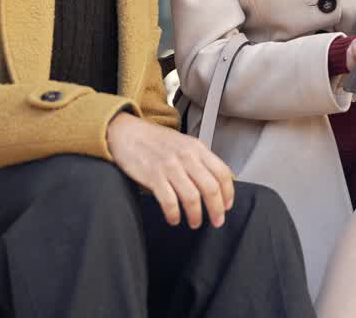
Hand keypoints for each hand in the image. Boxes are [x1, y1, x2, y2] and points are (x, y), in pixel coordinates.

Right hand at [106, 113, 235, 228]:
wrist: (127, 132)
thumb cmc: (155, 141)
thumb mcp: (183, 144)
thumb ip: (199, 160)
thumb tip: (215, 184)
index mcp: (196, 148)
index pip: (222, 173)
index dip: (228, 193)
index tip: (226, 206)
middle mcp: (186, 156)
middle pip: (210, 188)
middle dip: (216, 210)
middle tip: (216, 221)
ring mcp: (169, 166)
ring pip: (192, 197)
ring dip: (196, 215)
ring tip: (194, 222)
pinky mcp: (153, 176)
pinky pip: (169, 201)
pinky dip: (174, 214)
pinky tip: (174, 218)